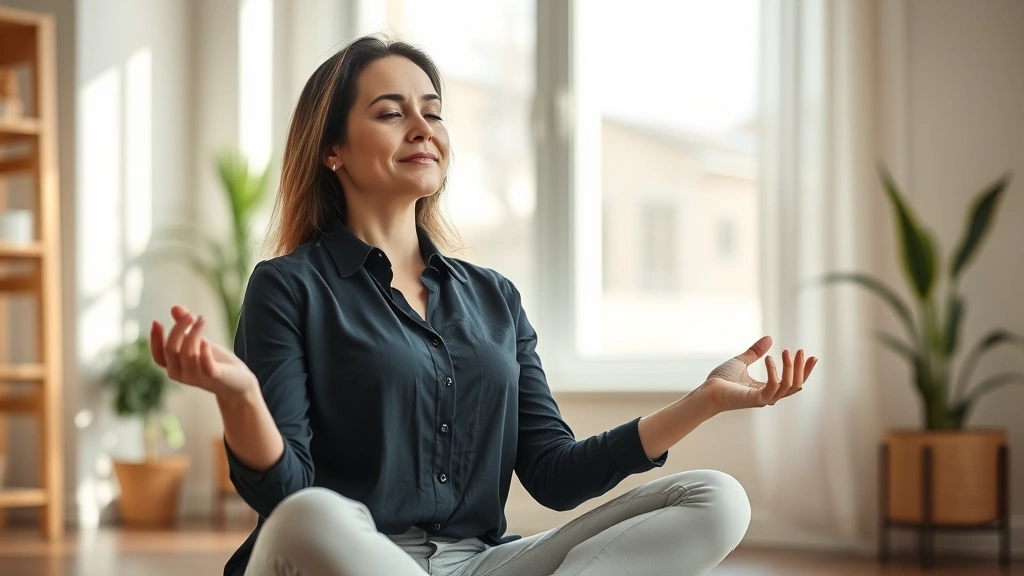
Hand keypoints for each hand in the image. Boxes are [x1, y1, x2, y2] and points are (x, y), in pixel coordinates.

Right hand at [151, 305, 256, 401]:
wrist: (238, 382)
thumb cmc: (215, 361)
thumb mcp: (199, 341)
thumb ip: (187, 327)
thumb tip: (175, 308)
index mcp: (174, 367)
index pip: (158, 355)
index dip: (155, 339)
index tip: (157, 321)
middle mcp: (180, 374)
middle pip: (171, 350)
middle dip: (178, 329)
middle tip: (190, 316)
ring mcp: (196, 377)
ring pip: (187, 354)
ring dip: (195, 333)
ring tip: (203, 320)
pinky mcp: (213, 377)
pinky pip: (205, 365)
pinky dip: (204, 352)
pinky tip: (206, 341)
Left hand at [696, 335, 816, 413]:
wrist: (706, 390)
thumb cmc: (721, 380)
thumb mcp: (741, 361)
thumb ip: (755, 352)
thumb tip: (769, 338)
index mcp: (768, 388)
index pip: (793, 382)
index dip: (804, 370)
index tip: (812, 356)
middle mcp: (769, 396)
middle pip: (796, 386)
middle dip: (802, 369)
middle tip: (802, 351)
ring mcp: (763, 399)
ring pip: (788, 386)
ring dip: (790, 368)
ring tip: (787, 351)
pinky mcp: (755, 399)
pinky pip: (772, 387)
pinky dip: (774, 373)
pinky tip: (769, 358)